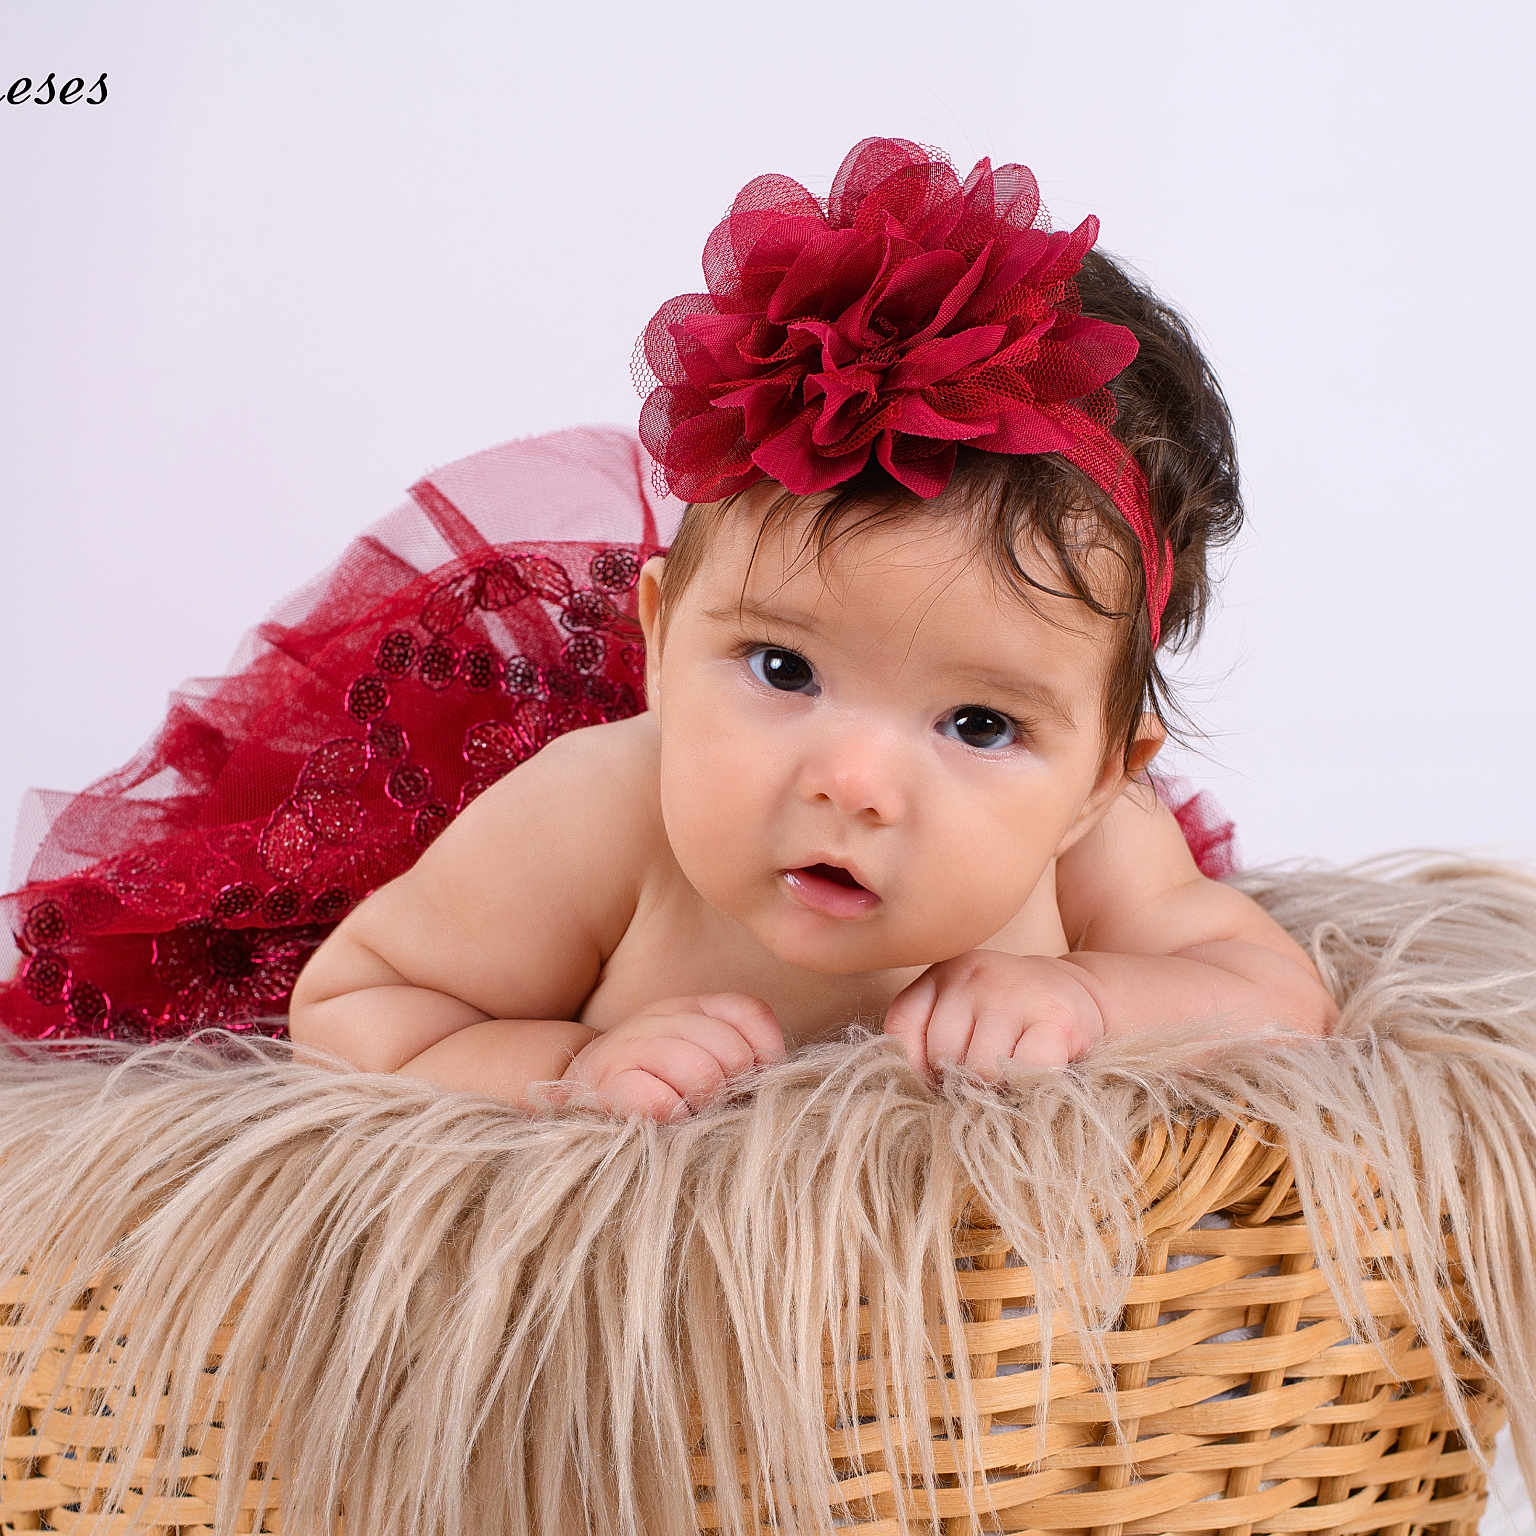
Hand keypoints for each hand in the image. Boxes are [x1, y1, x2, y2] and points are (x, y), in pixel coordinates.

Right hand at [553, 993, 786, 1121]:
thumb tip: (778, 1073)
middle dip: (733, 1089)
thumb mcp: (698, 1050)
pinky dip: (672, 1117)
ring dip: (703, 1106)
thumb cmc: (653, 1078)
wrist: (578, 1090)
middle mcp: (662, 1017)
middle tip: (714, 1104)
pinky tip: (665, 1120)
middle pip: (733, 1053)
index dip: (765, 1053)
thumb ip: (739, 1049)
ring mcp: (633, 1046)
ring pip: (703, 1076)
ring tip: (688, 1113)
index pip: (750, 1013)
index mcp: (691, 1006)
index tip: (754, 1078)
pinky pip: (662, 1103)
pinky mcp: (608, 1083)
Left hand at [881, 950, 1105, 1082]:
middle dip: (958, 1081)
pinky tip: (1034, 1078)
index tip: (936, 1081)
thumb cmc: (1011, 1014)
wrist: (1079, 992)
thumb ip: (930, 1036)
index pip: (902, 1025)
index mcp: (943, 973)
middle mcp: (974, 975)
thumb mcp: (963, 1009)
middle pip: (941, 1054)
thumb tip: (914, 1092)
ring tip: (1009, 1081)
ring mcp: (1015, 994)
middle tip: (982, 1084)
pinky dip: (1027, 1086)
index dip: (914, 1066)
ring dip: (994, 1089)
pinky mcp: (1056, 1018)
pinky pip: (1024, 1071)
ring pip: (980, 1068)